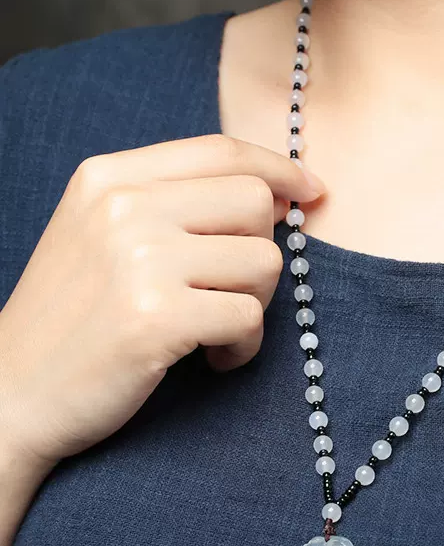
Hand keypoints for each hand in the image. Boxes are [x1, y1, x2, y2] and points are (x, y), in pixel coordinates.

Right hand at [0, 134, 324, 468]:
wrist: (12, 394)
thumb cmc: (74, 318)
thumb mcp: (103, 234)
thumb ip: (176, 202)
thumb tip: (277, 194)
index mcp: (109, 178)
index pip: (223, 151)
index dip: (281, 169)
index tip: (312, 192)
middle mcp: (123, 207)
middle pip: (256, 203)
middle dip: (261, 252)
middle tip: (231, 290)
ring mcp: (139, 260)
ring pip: (265, 262)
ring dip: (254, 304)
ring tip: (214, 329)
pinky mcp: (158, 318)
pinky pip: (251, 318)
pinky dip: (244, 346)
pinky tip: (212, 358)